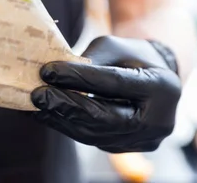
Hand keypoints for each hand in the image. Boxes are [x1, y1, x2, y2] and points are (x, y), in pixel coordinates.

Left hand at [31, 36, 180, 152]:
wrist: (154, 78)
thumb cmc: (130, 56)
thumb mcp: (114, 47)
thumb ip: (90, 61)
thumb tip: (53, 74)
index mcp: (162, 87)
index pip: (114, 83)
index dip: (78, 78)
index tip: (47, 71)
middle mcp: (158, 121)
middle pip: (104, 117)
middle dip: (65, 105)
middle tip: (37, 94)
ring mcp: (142, 140)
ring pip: (94, 133)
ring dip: (59, 119)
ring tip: (34, 105)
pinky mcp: (125, 148)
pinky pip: (90, 138)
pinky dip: (64, 125)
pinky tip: (43, 114)